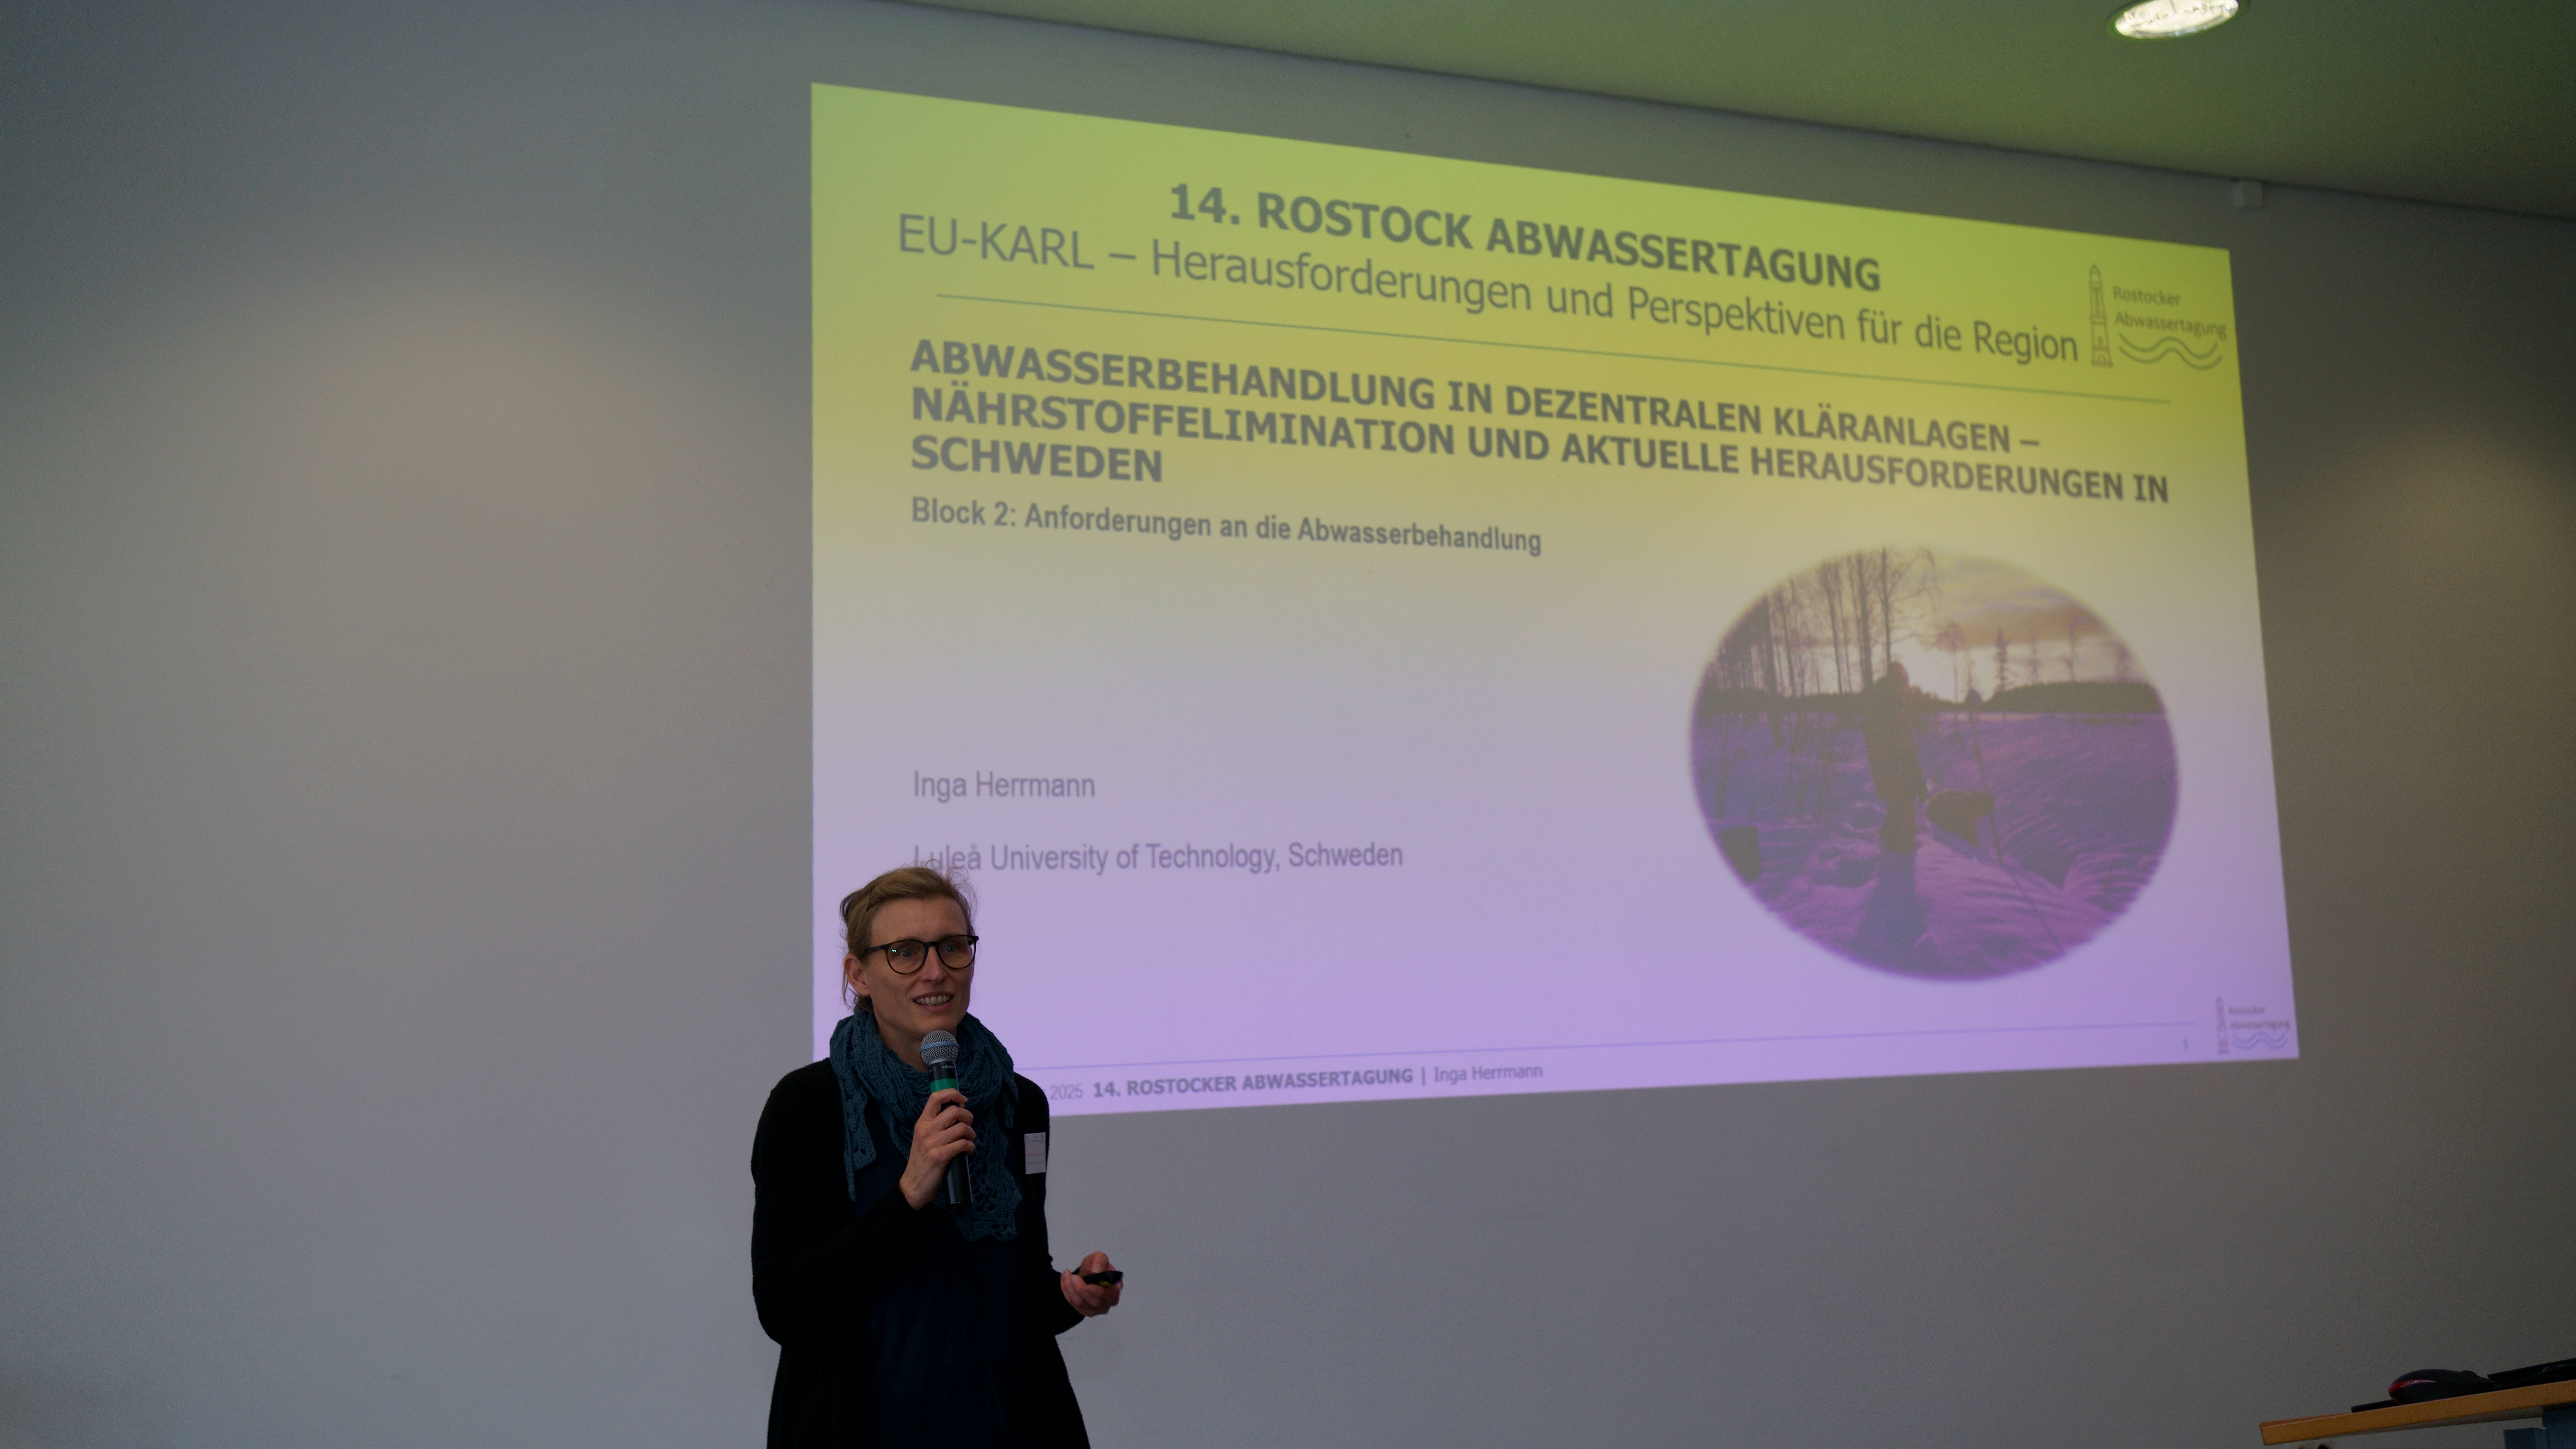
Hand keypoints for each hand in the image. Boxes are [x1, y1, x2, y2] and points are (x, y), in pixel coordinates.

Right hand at [899, 1088, 974, 1209]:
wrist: (912, 1186)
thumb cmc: (922, 1161)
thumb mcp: (924, 1138)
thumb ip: (937, 1124)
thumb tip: (958, 1109)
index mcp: (922, 1123)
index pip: (936, 1098)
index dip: (953, 1093)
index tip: (963, 1099)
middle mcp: (926, 1130)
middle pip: (954, 1111)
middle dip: (968, 1116)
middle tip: (968, 1126)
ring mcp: (932, 1143)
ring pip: (962, 1127)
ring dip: (971, 1134)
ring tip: (969, 1141)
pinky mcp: (940, 1156)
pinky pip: (963, 1144)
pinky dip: (970, 1147)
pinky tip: (967, 1151)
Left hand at [1059, 1251, 1122, 1316]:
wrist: (1087, 1274)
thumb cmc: (1095, 1267)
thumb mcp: (1098, 1257)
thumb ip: (1100, 1260)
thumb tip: (1096, 1271)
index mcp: (1115, 1288)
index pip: (1111, 1295)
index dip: (1099, 1292)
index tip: (1088, 1286)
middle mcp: (1108, 1302)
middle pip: (1096, 1302)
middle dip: (1082, 1290)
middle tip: (1073, 1277)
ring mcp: (1097, 1309)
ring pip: (1082, 1304)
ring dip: (1071, 1289)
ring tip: (1067, 1275)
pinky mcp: (1085, 1311)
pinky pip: (1073, 1304)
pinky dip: (1067, 1292)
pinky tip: (1065, 1280)